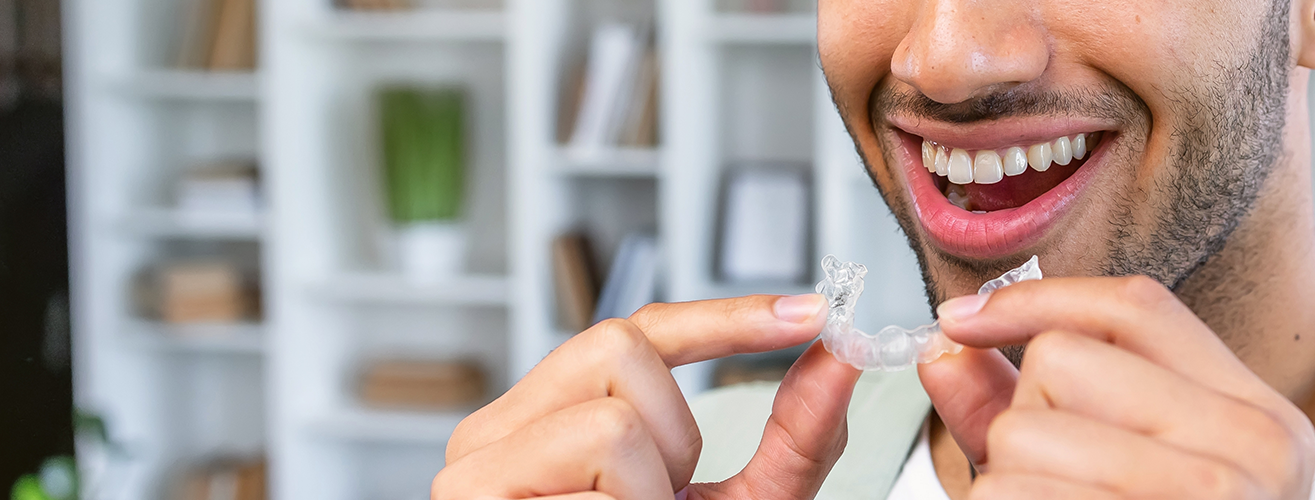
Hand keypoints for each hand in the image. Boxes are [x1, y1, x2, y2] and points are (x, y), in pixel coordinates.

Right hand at [432, 294, 862, 499]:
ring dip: (654, 489)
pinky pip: (597, 465)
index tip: (812, 313)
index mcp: (551, 422)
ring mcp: (473, 472)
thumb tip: (841, 358)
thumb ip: (794, 441)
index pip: (636, 332)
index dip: (726, 315)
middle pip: (618, 346)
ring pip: (612, 417)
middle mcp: (499, 434)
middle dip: (678, 428)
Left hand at [919, 276, 1314, 498]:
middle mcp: (1252, 455)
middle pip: (1061, 365)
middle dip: (1025, 421)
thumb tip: (947, 348)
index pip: (1137, 308)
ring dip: (1005, 485)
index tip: (961, 319)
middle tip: (1067, 486)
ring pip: (1020, 438)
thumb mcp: (1122, 472)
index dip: (1035, 300)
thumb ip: (1027, 409)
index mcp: (1262, 420)